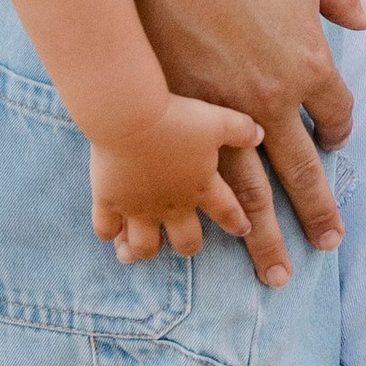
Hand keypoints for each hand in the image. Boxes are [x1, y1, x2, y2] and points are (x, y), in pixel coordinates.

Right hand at [91, 95, 268, 266]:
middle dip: (189, 245)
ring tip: (144, 247)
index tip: (243, 229)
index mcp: (202, 186)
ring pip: (145, 246)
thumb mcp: (217, 119)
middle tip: (187, 242)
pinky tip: (111, 230)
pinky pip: (106, 230)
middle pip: (186, 242)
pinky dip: (108, 233)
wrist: (131, 115)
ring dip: (146, 249)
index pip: (227, 212)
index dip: (237, 223)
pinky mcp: (109, 201)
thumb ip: (241, 129)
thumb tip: (260, 134)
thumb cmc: (177, 116)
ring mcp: (139, 207)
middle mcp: (172, 204)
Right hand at [119, 0, 365, 267]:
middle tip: (326, 246)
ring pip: (249, 190)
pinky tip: (206, 232)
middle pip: (302, 172)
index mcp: (309, 63)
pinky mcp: (176, 111)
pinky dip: (205, 208)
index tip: (333, 141)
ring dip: (263, 234)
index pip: (334, 114)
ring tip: (272, 271)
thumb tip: (364, 18)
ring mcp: (220, 112)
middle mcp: (270, 99)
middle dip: (316, 214)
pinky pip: (197, 174)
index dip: (337, 128)